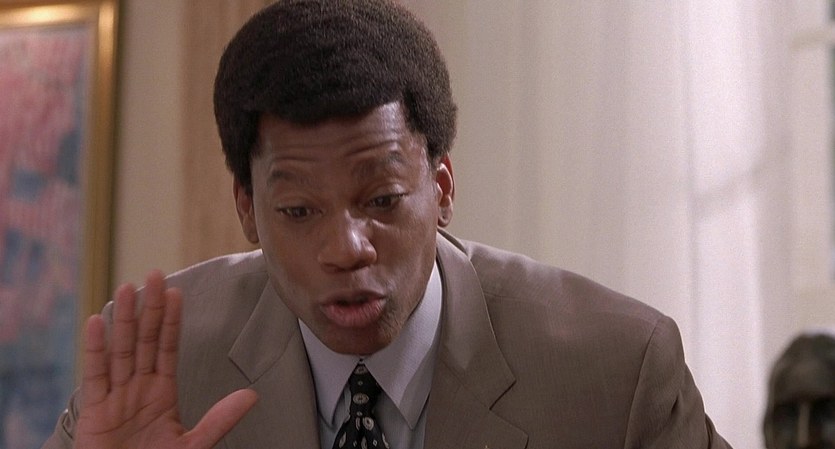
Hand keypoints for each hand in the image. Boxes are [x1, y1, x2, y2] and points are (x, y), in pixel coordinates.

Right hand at [73, 271, 257, 448]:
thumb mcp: (192, 444)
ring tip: (129, 287)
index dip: (171, 321)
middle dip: (150, 308)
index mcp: (162, 392)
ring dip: (124, 319)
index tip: (177, 292)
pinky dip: (94, 348)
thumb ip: (219, 420)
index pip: (167, 348)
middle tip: (155, 274)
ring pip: (120, 349)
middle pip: (144, 340)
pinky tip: (97, 321)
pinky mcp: (94, 410)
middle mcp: (138, 387)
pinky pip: (94, 374)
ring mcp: (116, 396)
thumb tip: (252, 396)